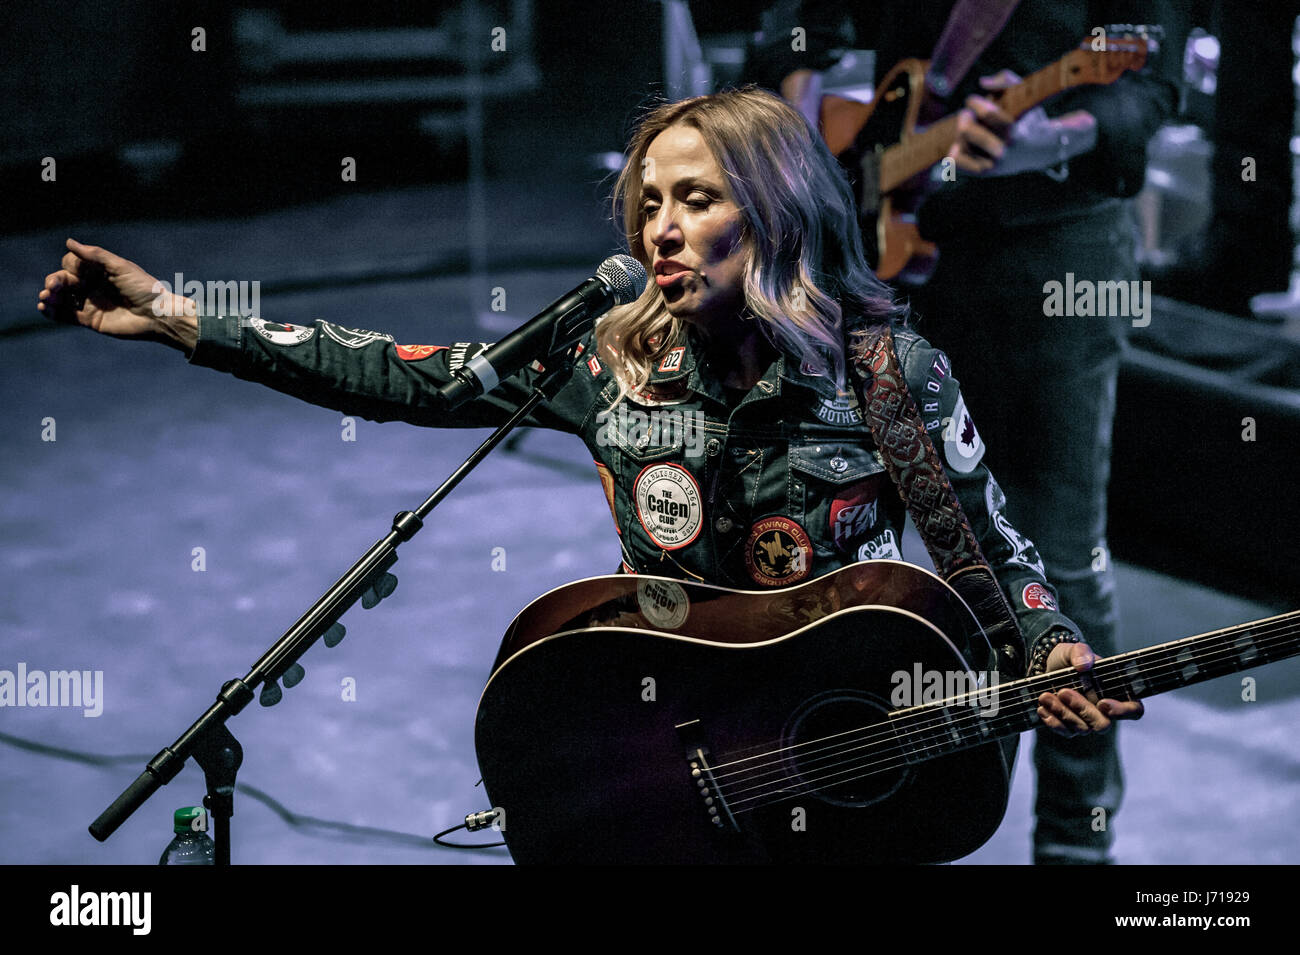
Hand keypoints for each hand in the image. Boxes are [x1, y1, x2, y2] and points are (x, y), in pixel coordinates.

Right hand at [38, 239, 190, 343]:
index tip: (76, 272)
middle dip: (53, 282)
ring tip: (45, 298)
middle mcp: (91, 285)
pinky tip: (44, 308)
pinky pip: (66, 315)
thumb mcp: (121, 267)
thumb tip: (68, 242)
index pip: (72, 264)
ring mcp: (89, 302)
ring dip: (48, 296)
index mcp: (98, 270)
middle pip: (62, 280)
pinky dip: (52, 311)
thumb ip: (95, 256)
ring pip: (61, 298)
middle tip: (52, 287)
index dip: (69, 266)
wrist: (158, 316)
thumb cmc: (144, 288)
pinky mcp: (89, 320)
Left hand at [947, 70, 1096, 177]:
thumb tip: (983, 83)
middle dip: (965, 117)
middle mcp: (1002, 152)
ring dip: (961, 134)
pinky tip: (964, 144)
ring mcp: (992, 165)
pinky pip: (954, 162)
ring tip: (973, 131)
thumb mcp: (1025, 94)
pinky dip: (955, 151)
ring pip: (959, 144)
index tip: (974, 101)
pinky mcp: (982, 173)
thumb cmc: (1028, 116)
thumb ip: (1006, 79)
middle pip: (965, 129)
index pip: (986, 113)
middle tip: (970, 116)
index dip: (974, 102)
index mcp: (1015, 132)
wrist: (1039, 150)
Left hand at [1037, 641, 1144, 736]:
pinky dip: (1052, 721)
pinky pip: (1065, 732)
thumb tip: (1084, 664)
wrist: (1045, 666)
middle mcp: (1104, 711)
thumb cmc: (1068, 658)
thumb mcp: (1073, 649)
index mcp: (1116, 692)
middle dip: (1082, 710)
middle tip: (1063, 692)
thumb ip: (1081, 652)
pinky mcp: (1069, 726)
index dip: (1123, 711)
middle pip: (1103, 724)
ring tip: (1045, 695)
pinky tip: (1042, 708)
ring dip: (1062, 713)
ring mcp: (1087, 720)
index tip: (1103, 703)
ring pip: (1081, 729)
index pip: (1133, 710)